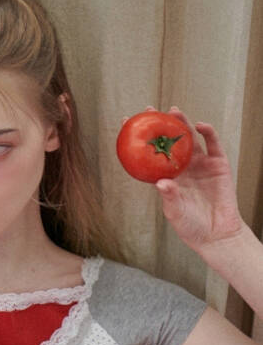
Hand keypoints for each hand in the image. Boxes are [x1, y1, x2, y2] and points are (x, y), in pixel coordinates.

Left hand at [122, 106, 244, 254]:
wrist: (216, 234)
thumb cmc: (190, 226)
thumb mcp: (175, 212)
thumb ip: (169, 196)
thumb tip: (161, 183)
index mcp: (168, 176)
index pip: (150, 155)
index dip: (139, 140)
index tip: (125, 124)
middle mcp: (183, 167)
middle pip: (170, 141)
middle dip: (160, 124)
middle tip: (149, 110)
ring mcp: (201, 164)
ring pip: (190, 138)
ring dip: (182, 122)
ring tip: (173, 112)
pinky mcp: (219, 164)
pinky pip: (213, 144)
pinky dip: (207, 132)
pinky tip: (199, 125)